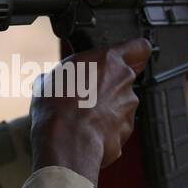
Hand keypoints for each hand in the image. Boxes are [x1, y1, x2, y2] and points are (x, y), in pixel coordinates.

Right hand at [29, 38, 152, 185]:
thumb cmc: (57, 106)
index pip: (139, 47)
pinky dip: (108, 128)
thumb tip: (48, 81)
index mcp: (108, 60)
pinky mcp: (127, 129)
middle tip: (89, 93)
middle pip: (126, 78)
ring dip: (109, 108)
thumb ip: (62, 75)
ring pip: (123, 103)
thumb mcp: (48, 80)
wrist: (66, 140)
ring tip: (84, 116)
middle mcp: (123, 79)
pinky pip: (119, 125)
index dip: (134, 54)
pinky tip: (88, 131)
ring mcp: (128, 105)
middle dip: (111, 86)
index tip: (126, 58)